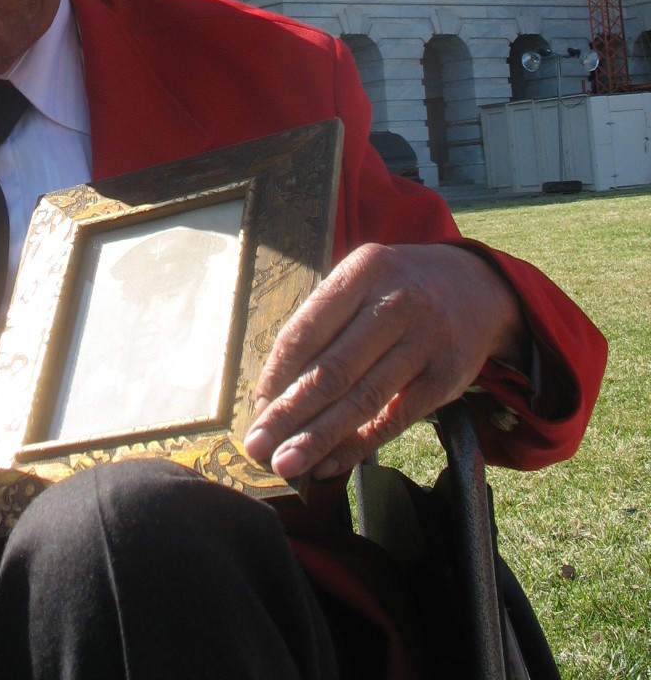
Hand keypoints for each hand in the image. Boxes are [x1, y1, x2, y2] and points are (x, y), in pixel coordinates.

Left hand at [244, 243, 526, 482]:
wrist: (477, 287)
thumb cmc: (398, 288)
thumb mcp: (363, 280)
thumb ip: (325, 322)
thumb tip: (276, 389)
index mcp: (364, 270)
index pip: (309, 328)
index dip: (277, 373)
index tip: (256, 407)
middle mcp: (396, 301)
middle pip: (333, 369)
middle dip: (290, 413)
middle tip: (257, 446)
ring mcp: (426, 340)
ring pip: (363, 398)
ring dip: (320, 437)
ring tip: (287, 463)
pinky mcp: (447, 376)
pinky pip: (395, 419)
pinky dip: (360, 445)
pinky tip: (331, 463)